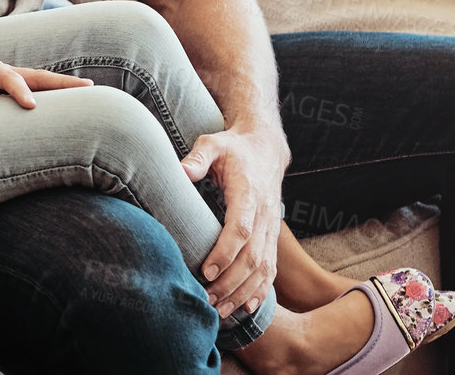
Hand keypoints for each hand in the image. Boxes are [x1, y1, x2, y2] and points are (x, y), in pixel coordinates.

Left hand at [0, 54, 92, 109]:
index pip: (9, 78)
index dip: (21, 91)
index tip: (31, 107)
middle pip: (35, 76)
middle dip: (61, 83)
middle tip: (89, 88)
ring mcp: (3, 81)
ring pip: (37, 83)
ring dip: (60, 88)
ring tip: (88, 94)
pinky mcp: (3, 92)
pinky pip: (30, 93)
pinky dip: (48, 97)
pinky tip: (64, 107)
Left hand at [181, 126, 289, 317]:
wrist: (266, 148)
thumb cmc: (233, 148)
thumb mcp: (213, 143)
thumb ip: (198, 157)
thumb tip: (182, 171)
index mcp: (249, 193)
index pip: (241, 228)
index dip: (225, 252)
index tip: (207, 271)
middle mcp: (264, 214)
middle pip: (252, 257)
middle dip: (230, 282)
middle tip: (207, 300)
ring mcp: (271, 228)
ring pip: (263, 268)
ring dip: (243, 292)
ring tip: (221, 310)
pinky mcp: (271, 236)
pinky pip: (271, 268)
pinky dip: (261, 290)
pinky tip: (246, 307)